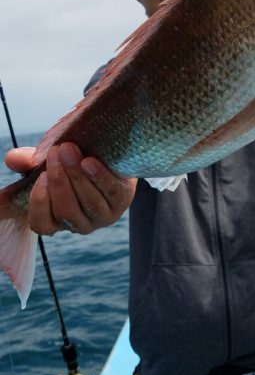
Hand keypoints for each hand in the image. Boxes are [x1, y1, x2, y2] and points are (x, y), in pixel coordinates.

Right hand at [4, 143, 136, 235]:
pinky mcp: (124, 201)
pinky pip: (112, 192)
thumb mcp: (50, 163)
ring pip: (89, 202)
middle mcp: (80, 224)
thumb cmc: (73, 164)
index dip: (39, 204)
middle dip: (60, 181)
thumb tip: (11, 159)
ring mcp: (103, 216)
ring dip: (78, 175)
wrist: (110, 156)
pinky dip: (100, 176)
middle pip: (66, 211)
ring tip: (70, 149)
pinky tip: (90, 162)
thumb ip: (30, 162)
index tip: (40, 177)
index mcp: (57, 220)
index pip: (41, 225)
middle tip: (56, 152)